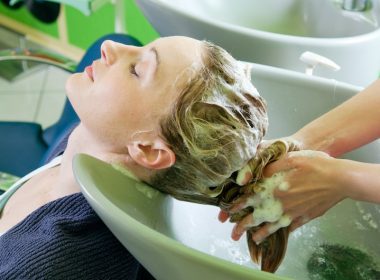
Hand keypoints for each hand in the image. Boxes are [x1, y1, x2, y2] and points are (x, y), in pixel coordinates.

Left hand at [220, 150, 347, 243]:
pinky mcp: (305, 217)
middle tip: (234, 233)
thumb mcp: (289, 159)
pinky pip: (290, 227)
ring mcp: (293, 213)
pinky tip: (278, 232)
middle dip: (243, 226)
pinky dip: (282, 231)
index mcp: (273, 189)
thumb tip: (256, 174)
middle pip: (257, 218)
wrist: (339, 179)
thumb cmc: (315, 165)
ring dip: (261, 233)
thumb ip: (270, 167)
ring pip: (273, 226)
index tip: (227, 211)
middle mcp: (280, 204)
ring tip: (254, 239)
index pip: (249, 200)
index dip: (236, 206)